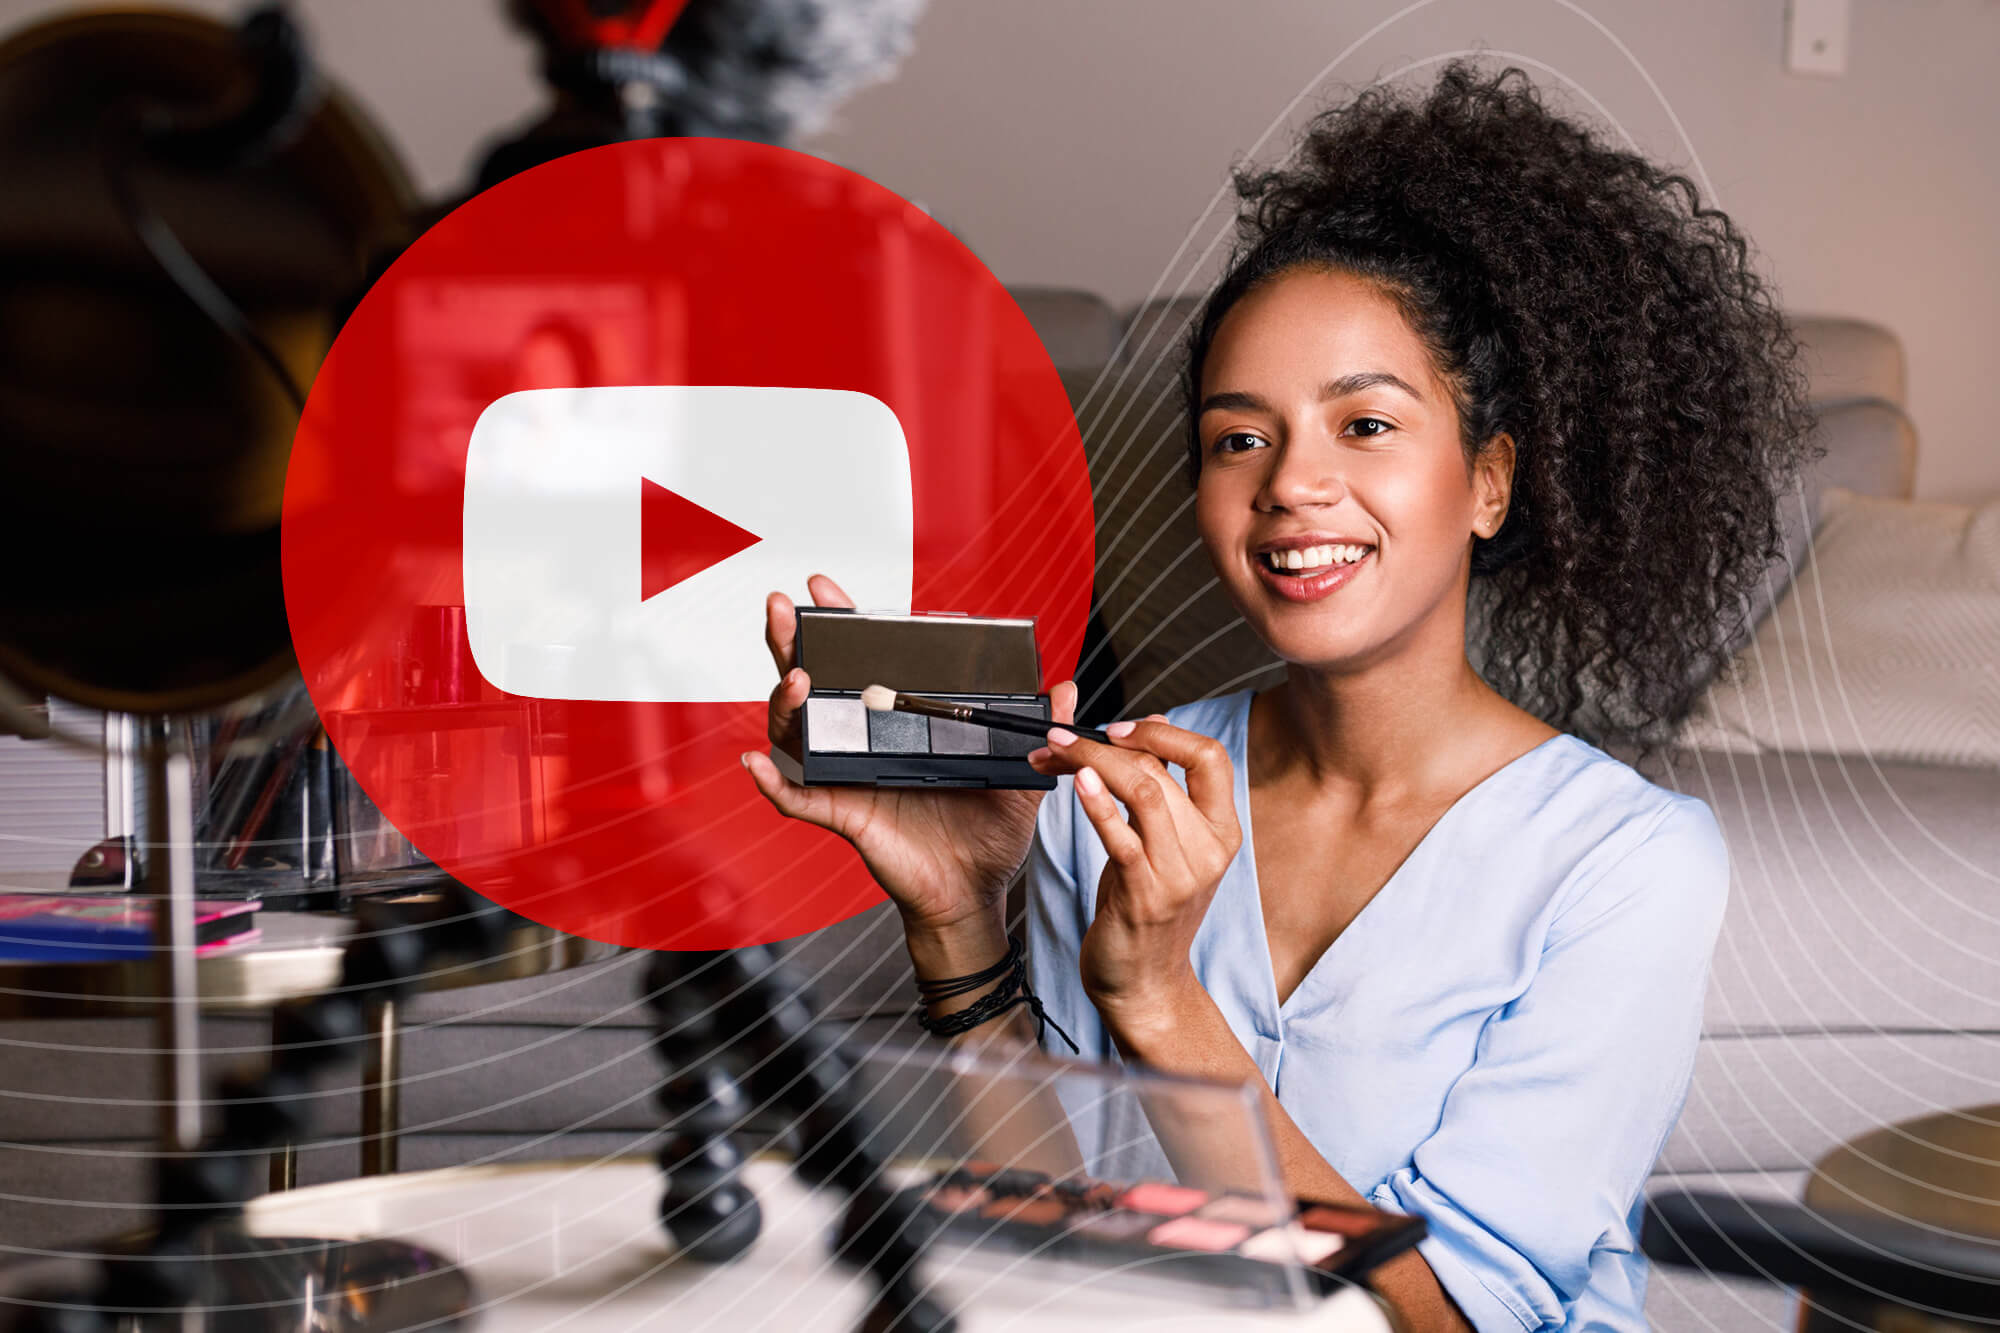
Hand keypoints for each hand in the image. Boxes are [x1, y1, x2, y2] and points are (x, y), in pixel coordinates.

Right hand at [740, 573, 1077, 940]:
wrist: (977, 892)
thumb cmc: (988, 835)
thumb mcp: (1020, 775)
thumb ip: (1039, 729)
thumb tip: (1064, 688)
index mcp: (900, 723)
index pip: (862, 663)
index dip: (840, 626)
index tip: (825, 591)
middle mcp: (864, 742)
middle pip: (813, 684)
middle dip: (791, 642)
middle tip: (783, 607)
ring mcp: (848, 777)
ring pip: (797, 733)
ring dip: (786, 703)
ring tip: (796, 679)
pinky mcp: (845, 815)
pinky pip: (799, 800)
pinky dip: (773, 784)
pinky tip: (757, 764)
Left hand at [1028, 717, 1241, 1030]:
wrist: (1146, 984)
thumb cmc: (1148, 910)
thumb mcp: (1166, 844)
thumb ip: (1165, 789)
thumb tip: (1156, 725)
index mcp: (1221, 830)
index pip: (1211, 757)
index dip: (1164, 733)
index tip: (1119, 727)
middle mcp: (1209, 849)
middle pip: (1162, 769)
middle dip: (1102, 745)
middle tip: (1059, 739)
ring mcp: (1180, 874)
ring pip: (1144, 791)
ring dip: (1092, 762)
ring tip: (1055, 752)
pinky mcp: (1145, 896)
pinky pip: (1123, 838)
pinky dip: (1098, 804)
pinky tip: (1076, 783)